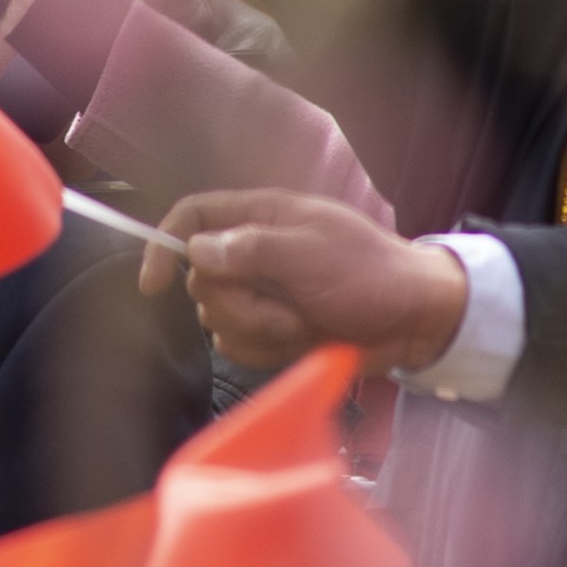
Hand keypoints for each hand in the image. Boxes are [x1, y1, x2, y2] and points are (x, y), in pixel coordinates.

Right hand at [160, 190, 471, 369]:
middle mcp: (254, 252)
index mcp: (263, 217)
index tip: (154, 285)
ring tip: (303, 321)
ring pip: (218, 319)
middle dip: (238, 303)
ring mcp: (262, 293)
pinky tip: (300, 340)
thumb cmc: (370, 275)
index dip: (163, 244)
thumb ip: (250, 248)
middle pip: (202, 281)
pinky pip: (238, 346)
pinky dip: (267, 349)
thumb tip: (196, 250)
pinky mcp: (271, 329)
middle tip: (286, 305)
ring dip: (259, 328)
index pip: (193, 216)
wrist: (413, 319)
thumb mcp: (309, 254)